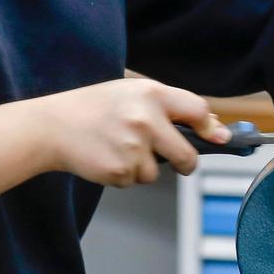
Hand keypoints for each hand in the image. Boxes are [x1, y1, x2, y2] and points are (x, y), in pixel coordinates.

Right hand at [32, 79, 228, 186]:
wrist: (52, 126)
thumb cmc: (94, 107)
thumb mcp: (130, 92)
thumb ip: (168, 105)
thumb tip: (212, 126)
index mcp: (151, 93)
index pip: (197, 110)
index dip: (211, 127)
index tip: (220, 137)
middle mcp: (146, 119)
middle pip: (187, 155)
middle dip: (186, 162)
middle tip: (180, 162)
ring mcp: (133, 147)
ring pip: (157, 172)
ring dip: (143, 167)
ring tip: (118, 148)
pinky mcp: (120, 170)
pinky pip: (135, 180)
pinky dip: (124, 174)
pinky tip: (107, 157)